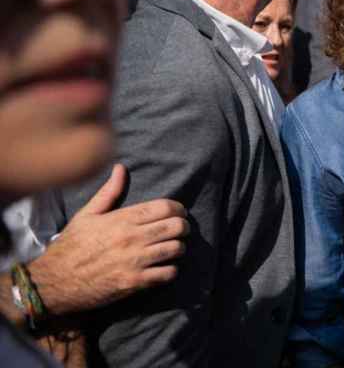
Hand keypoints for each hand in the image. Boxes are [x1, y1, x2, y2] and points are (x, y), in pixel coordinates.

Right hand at [29, 164, 188, 315]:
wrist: (53, 282)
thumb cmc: (71, 246)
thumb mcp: (86, 215)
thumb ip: (109, 192)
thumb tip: (121, 168)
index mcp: (122, 219)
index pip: (165, 207)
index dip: (178, 209)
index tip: (178, 213)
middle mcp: (131, 238)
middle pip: (176, 227)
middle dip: (184, 227)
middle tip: (180, 230)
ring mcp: (134, 261)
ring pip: (176, 249)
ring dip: (179, 248)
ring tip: (173, 248)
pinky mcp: (134, 283)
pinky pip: (168, 274)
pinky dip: (171, 270)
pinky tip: (164, 268)